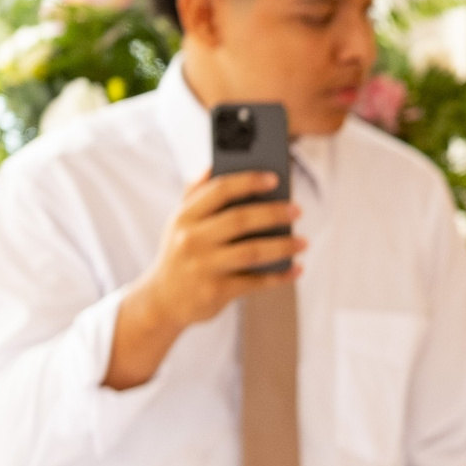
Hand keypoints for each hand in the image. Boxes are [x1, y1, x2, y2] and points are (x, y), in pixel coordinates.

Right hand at [104, 170, 305, 390]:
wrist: (162, 301)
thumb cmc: (180, 253)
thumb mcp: (180, 222)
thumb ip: (196, 193)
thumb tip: (213, 164)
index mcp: (184, 217)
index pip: (219, 190)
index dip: (248, 181)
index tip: (275, 178)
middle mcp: (191, 239)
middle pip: (240, 219)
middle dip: (273, 213)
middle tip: (297, 210)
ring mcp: (203, 267)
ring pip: (251, 252)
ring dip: (282, 246)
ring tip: (303, 242)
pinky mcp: (215, 292)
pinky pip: (254, 282)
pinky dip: (279, 276)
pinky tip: (297, 269)